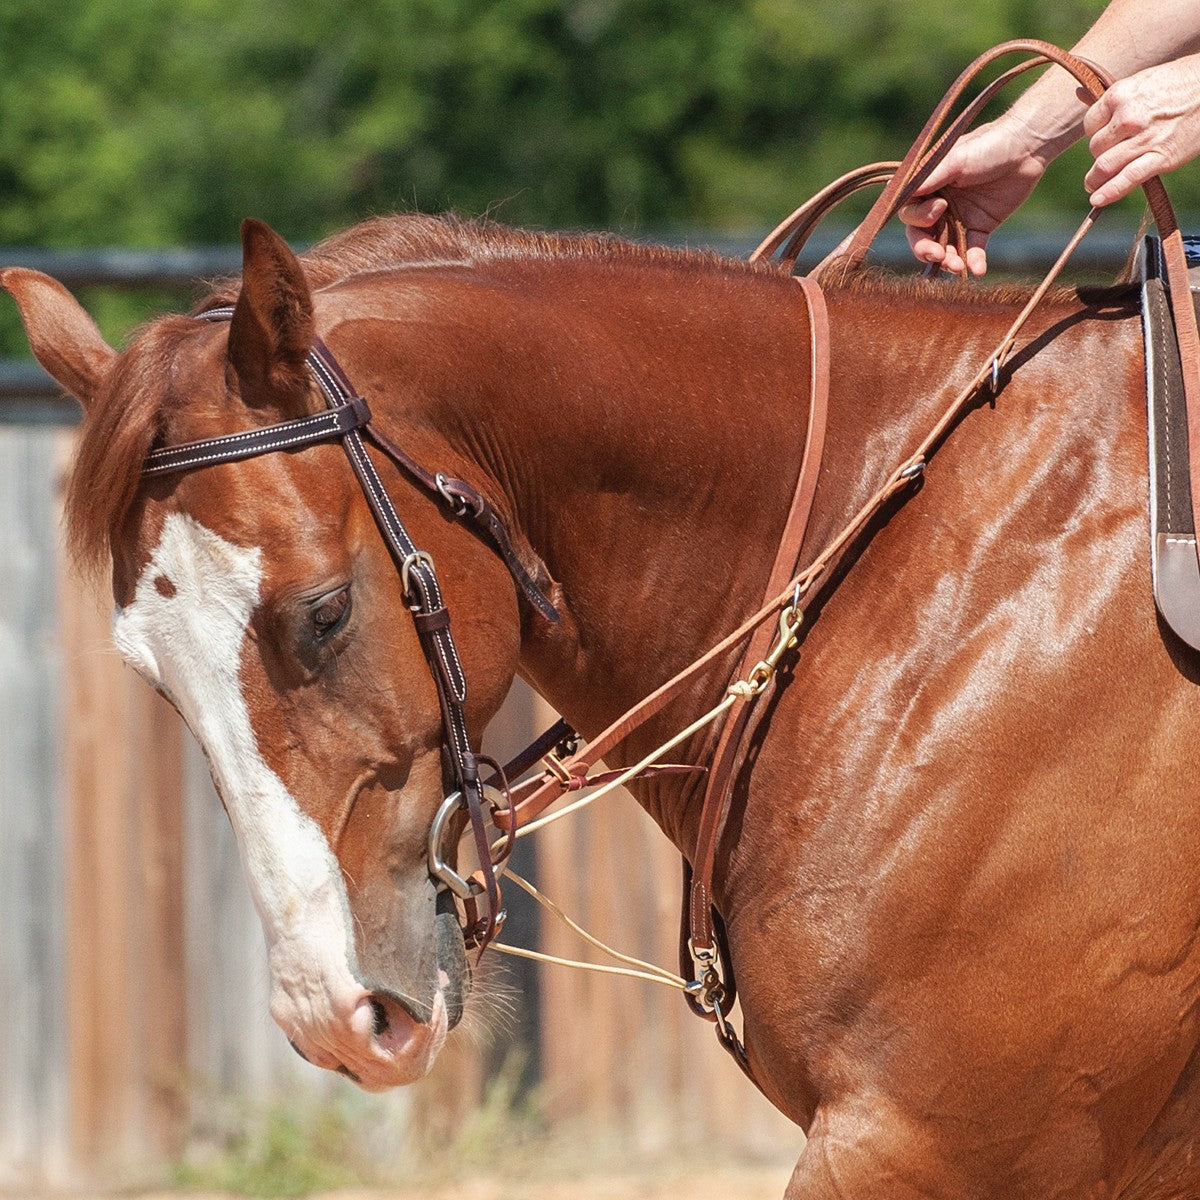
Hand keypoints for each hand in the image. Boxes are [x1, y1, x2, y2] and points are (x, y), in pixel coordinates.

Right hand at [899, 119, 1049, 275]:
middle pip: (923, 236)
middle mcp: (939, 205)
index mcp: (928, 187)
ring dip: (948, 260)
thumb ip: (929, 179)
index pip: (910, 213)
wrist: (1027, 146)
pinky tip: (977, 270)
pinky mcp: (981, 226)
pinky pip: (972, 250)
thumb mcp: (955, 159)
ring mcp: (959, 218)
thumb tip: (899, 195)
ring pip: (945, 248)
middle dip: (927, 249)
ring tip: (958, 267)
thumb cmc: (988, 145)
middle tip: (937, 256)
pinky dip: (974, 262)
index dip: (918, 219)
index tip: (938, 211)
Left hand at [1084, 55, 1199, 204]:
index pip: (1090, 125)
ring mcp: (1143, 139)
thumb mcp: (1144, 79)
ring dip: (1095, 180)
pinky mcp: (1160, 158)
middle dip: (1099, 155)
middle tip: (1106, 158)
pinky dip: (1108, 193)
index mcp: (1120, 95)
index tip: (1103, 138)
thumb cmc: (1182, 81)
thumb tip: (1079, 94)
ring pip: (1104, 167)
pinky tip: (1098, 200)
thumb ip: (1116, 96)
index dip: (1096, 133)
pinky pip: (1126, 180)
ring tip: (1093, 185)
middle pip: (1096, 148)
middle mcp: (1127, 118)